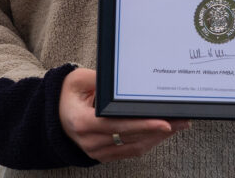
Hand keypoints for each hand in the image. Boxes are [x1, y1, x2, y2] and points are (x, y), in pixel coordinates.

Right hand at [59, 68, 190, 161]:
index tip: (164, 122)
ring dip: (157, 138)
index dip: (143, 125)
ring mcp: (96, 151)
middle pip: (131, 138)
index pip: (118, 125)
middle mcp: (90, 141)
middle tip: (181, 120)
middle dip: (158, 130)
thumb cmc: (67, 92)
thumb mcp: (79, 79)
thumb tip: (125, 80)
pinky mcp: (103, 155)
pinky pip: (129, 151)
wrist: (53, 113)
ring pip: (134, 148)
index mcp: (82, 122)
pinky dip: (147, 142)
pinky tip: (162, 133)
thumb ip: (100, 80)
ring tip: (178, 125)